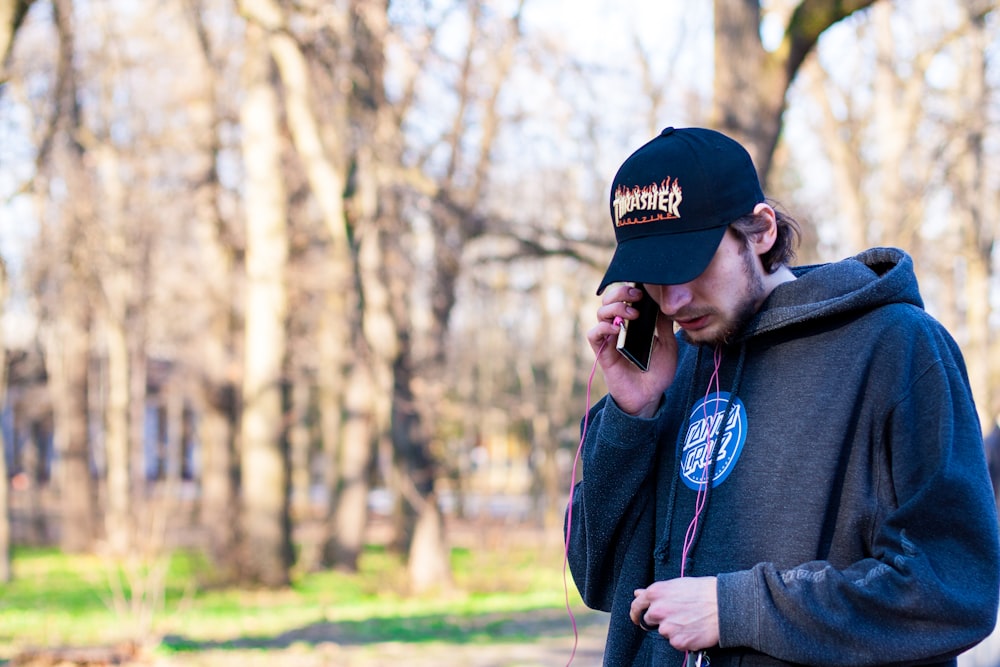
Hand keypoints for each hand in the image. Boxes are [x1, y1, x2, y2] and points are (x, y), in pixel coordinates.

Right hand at [586, 283, 676, 416]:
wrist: (649, 397)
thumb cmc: (658, 373)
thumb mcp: (669, 346)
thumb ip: (665, 327)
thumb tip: (666, 306)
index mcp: (633, 324)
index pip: (625, 298)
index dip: (630, 289)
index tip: (644, 289)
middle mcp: (619, 328)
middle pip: (609, 300)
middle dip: (620, 293)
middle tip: (636, 297)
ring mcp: (609, 339)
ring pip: (600, 313)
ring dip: (614, 308)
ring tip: (631, 314)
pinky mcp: (602, 352)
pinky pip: (593, 334)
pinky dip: (603, 327)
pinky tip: (617, 329)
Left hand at [630, 577, 718, 651]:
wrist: (724, 605)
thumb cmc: (704, 591)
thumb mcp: (677, 584)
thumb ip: (656, 592)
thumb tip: (639, 593)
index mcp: (656, 593)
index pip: (636, 605)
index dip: (636, 612)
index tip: (637, 616)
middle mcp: (658, 610)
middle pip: (649, 620)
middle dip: (659, 619)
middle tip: (676, 615)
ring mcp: (667, 627)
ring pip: (664, 631)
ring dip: (673, 628)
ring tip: (690, 619)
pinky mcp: (678, 641)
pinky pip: (675, 642)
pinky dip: (683, 638)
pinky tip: (694, 628)